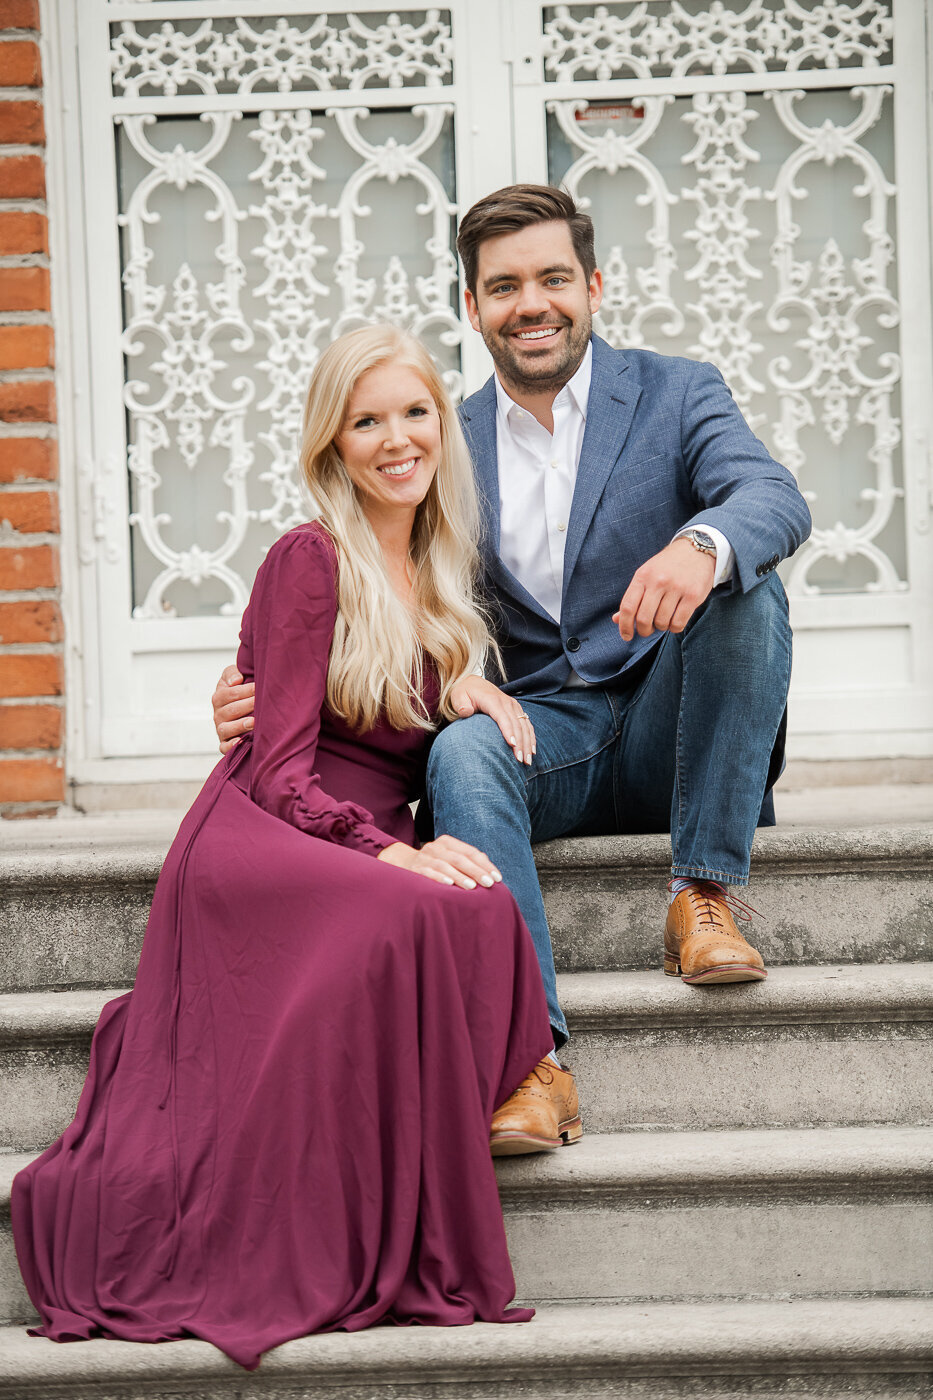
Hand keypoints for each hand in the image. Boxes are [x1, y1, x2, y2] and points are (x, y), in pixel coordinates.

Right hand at [212, 663, 255, 752]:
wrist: (245, 708)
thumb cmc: (240, 691)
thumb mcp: (232, 677)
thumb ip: (231, 673)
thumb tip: (236, 680)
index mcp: (219, 697)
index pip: (228, 693)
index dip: (244, 690)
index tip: (258, 687)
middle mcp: (218, 714)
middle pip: (230, 710)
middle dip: (247, 705)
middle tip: (261, 702)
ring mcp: (221, 729)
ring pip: (226, 728)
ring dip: (240, 725)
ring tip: (254, 722)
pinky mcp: (225, 743)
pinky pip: (224, 747)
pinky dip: (231, 746)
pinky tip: (241, 741)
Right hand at [377, 836, 502, 889]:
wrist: (401, 863)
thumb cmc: (433, 864)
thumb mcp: (449, 859)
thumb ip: (467, 862)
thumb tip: (490, 873)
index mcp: (448, 842)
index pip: (471, 852)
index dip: (485, 865)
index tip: (497, 878)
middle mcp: (436, 847)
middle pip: (460, 858)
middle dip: (476, 871)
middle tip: (489, 883)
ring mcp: (424, 857)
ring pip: (445, 865)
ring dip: (459, 876)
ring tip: (472, 887)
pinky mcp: (414, 869)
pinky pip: (428, 872)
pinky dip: (439, 877)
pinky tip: (449, 884)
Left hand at [449, 676, 535, 764]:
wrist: (473, 684)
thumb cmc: (464, 693)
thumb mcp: (458, 697)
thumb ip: (461, 705)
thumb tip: (466, 711)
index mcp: (492, 700)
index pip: (502, 717)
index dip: (508, 730)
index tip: (512, 745)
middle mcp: (506, 702)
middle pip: (516, 724)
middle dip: (520, 743)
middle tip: (520, 760)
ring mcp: (513, 706)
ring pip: (524, 726)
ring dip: (528, 743)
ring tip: (527, 761)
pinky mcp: (517, 710)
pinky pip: (527, 724)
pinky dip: (531, 737)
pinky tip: (532, 751)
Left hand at [613, 538, 714, 640]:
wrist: (695, 549)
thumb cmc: (666, 567)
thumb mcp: (646, 575)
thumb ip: (632, 598)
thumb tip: (617, 620)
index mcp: (642, 576)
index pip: (627, 607)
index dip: (624, 626)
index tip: (626, 636)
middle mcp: (658, 581)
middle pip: (643, 618)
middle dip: (643, 630)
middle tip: (647, 630)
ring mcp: (677, 588)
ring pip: (661, 622)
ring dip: (660, 627)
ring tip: (663, 620)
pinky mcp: (693, 595)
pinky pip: (678, 623)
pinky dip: (674, 628)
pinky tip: (674, 621)